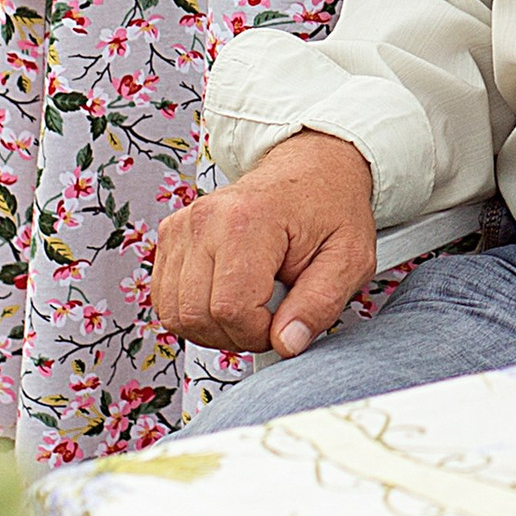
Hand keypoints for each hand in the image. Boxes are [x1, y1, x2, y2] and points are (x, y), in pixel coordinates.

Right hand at [149, 132, 378, 355]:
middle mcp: (205, 219)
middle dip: (236, 334)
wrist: (309, 171)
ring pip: (176, 313)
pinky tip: (228, 296)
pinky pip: (166, 300)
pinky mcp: (171, 237)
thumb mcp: (349, 259)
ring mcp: (182, 227)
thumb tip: (287, 344)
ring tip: (251, 305)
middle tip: (270, 316)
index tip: (284, 321)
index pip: (232, 309)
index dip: (259, 333)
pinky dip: (195, 312)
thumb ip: (320, 304)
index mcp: (248, 220)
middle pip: (197, 315)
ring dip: (214, 326)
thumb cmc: (330, 208)